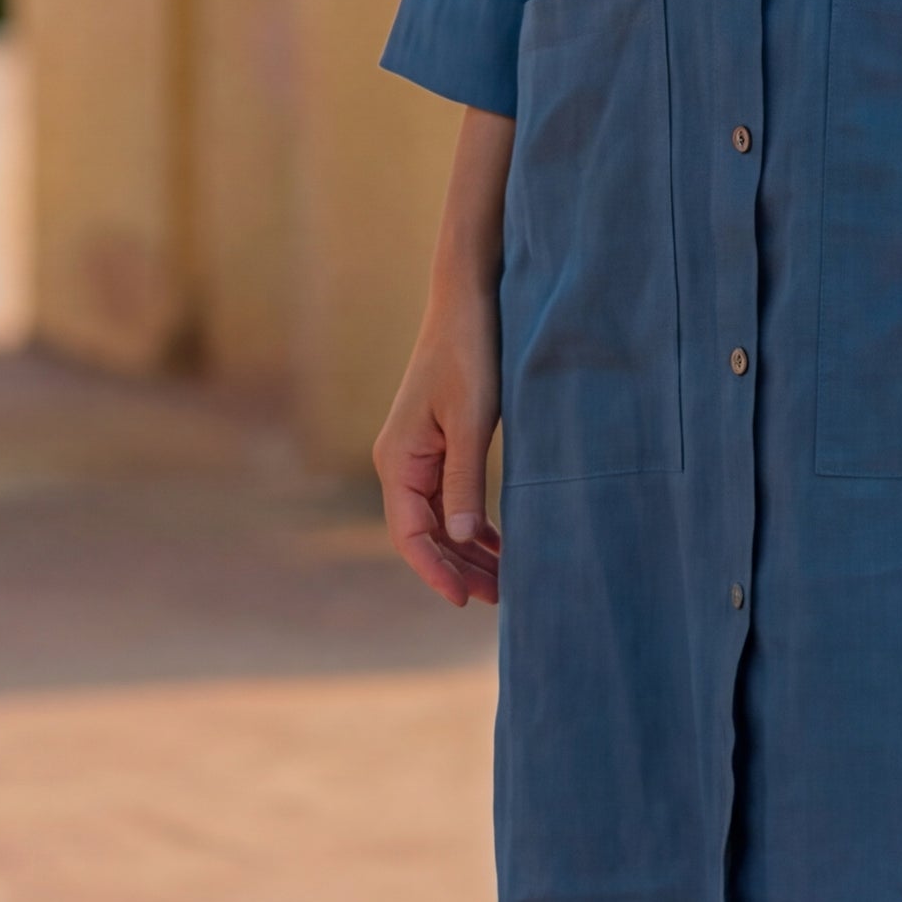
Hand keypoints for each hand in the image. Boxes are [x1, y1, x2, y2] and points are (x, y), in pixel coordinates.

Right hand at [372, 307, 503, 608]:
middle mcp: (400, 463)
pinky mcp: (438, 444)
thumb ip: (465, 479)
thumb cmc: (470, 354)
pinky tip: (498, 543)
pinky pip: (448, 498)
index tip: (464, 600)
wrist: (468, 301)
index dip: (436, 571)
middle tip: (499, 600)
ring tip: (503, 582)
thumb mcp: (471, 419)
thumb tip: (462, 539)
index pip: (410, 534)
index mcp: (398, 461)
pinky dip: (471, 523)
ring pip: (438, 519)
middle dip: (458, 568)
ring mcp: (418, 455)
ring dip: (467, 550)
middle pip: (424, 534)